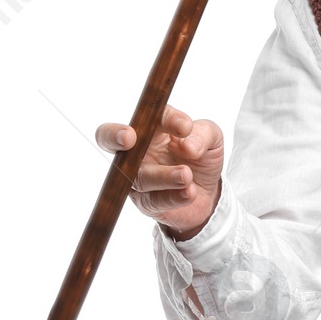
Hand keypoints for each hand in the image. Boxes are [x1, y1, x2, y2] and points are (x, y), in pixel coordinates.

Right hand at [95, 104, 223, 236]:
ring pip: (139, 176)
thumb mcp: (212, 138)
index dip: (164, 119)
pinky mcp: (146, 202)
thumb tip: (188, 146)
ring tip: (186, 175)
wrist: (209, 193)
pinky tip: (189, 192)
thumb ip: (203, 135)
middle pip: (108, 138)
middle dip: (113, 136)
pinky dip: (173, 197)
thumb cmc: (201, 157)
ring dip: (163, 176)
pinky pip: (154, 200)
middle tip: (129, 137)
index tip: (185, 127)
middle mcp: (137, 150)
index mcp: (150, 127)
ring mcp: (138, 177)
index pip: (148, 117)